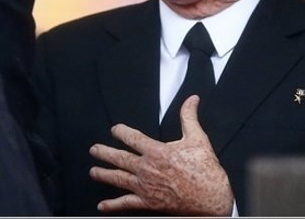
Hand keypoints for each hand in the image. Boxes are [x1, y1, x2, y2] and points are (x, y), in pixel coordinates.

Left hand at [89, 95, 233, 215]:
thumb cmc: (205, 170)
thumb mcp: (198, 138)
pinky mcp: (149, 203)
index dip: (121, 132)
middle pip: (120, 158)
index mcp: (156, 151)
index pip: (132, 138)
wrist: (211, 198)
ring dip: (104, 175)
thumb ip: (189, 117)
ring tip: (93, 171)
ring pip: (119, 179)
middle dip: (105, 153)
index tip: (115, 129)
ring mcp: (146, 187)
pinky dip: (113, 205)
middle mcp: (147, 169)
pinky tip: (103, 206)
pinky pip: (126, 203)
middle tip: (94, 150)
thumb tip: (192, 99)